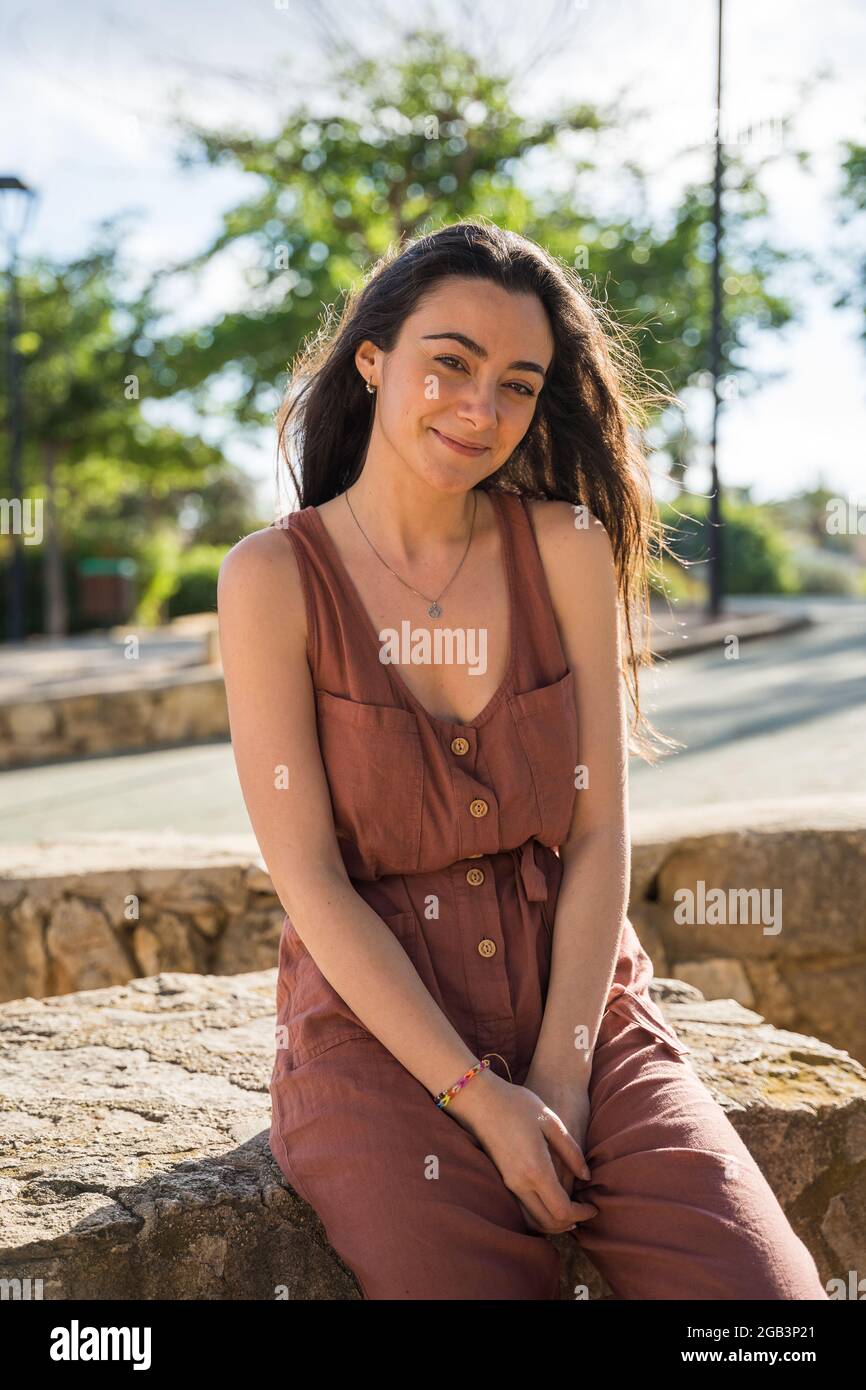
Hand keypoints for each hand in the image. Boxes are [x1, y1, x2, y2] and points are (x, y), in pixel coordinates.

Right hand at [446, 1069, 597, 1235]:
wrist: (480, 1099)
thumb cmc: (518, 1104)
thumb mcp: (551, 1121)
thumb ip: (571, 1151)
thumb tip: (586, 1176)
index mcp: (536, 1170)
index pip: (562, 1210)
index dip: (581, 1214)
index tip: (594, 1208)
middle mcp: (520, 1183)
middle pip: (548, 1222)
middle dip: (569, 1223)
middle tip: (584, 1212)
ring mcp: (508, 1183)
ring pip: (533, 1219)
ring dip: (553, 1221)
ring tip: (570, 1211)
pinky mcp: (501, 1178)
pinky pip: (523, 1208)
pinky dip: (539, 1214)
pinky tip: (549, 1200)